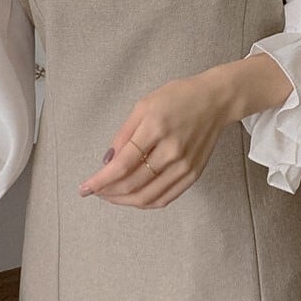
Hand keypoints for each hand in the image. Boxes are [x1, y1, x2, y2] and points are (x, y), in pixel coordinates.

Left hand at [79, 56, 292, 208]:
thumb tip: (107, 162)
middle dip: (108, 192)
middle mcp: (171, 150)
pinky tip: (132, 197)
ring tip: (110, 195)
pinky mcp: (193, 174)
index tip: (84, 188)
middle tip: (96, 191)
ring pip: (147, 197)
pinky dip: (145, 202)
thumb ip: (123, 134)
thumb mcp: (143, 105)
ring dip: (124, 201)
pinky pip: (165, 198)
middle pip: (133, 184)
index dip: (100, 181)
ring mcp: (184, 165)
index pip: (122, 165)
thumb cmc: (177, 98)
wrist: (215, 101)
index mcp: (155, 128)